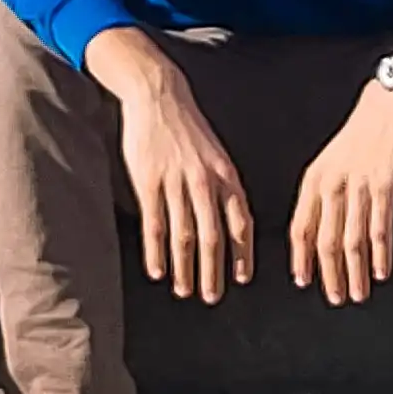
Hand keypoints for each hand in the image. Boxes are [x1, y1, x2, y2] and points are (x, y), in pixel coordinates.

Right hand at [113, 66, 256, 301]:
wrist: (158, 96)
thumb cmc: (189, 128)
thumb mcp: (217, 154)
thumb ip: (224, 187)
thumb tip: (233, 222)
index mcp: (226, 175)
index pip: (241, 222)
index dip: (243, 253)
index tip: (243, 278)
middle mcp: (205, 182)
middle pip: (214, 237)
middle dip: (214, 272)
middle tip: (212, 297)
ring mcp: (176, 183)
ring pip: (184, 236)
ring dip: (185, 268)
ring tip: (185, 291)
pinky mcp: (148, 183)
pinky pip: (155, 225)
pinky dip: (157, 252)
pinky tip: (158, 271)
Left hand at [287, 75, 392, 305]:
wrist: (388, 103)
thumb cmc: (361, 134)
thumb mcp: (332, 161)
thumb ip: (325, 194)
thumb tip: (321, 231)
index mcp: (314, 180)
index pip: (300, 228)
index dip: (301, 258)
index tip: (304, 281)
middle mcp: (331, 185)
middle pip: (326, 241)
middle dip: (329, 275)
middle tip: (334, 298)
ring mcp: (358, 186)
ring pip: (352, 240)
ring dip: (354, 272)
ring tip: (357, 294)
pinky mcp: (384, 185)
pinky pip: (379, 227)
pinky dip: (379, 254)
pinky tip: (381, 272)